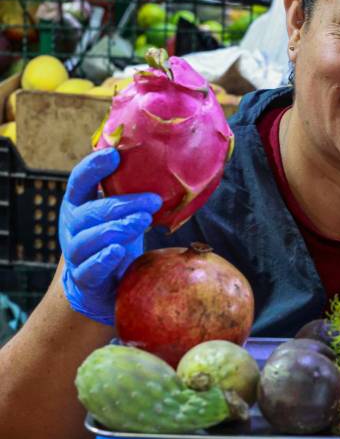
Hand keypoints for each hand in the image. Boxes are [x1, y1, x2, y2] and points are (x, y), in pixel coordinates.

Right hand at [59, 149, 161, 324]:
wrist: (101, 284)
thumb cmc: (115, 236)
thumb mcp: (121, 211)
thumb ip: (132, 190)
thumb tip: (166, 163)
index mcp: (79, 205)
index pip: (79, 181)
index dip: (93, 167)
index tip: (114, 155)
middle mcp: (73, 227)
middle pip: (90, 211)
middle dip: (122, 204)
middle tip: (153, 200)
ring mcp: (76, 254)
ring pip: (89, 239)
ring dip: (117, 228)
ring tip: (144, 221)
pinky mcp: (85, 278)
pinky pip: (90, 268)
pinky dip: (103, 259)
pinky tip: (119, 251)